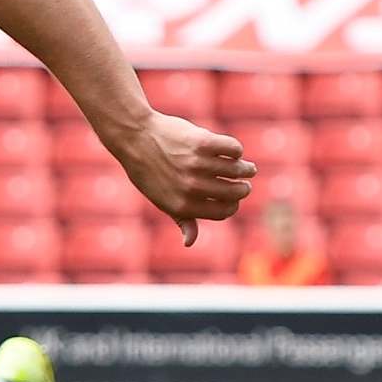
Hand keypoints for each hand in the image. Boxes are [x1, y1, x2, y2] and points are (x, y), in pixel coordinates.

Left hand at [113, 110, 255, 244]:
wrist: (135, 138)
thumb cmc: (149, 171)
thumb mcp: (161, 199)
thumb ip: (181, 220)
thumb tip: (189, 243)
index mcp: (182, 206)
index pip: (224, 211)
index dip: (233, 205)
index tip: (233, 198)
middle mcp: (190, 187)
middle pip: (235, 192)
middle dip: (243, 189)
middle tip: (244, 183)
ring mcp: (197, 164)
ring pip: (238, 170)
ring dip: (246, 169)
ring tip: (246, 168)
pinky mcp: (203, 142)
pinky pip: (234, 149)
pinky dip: (236, 151)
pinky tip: (231, 152)